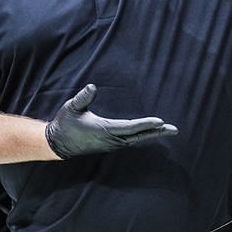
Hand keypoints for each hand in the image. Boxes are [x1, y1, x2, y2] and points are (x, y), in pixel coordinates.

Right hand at [45, 84, 177, 158]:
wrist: (57, 143)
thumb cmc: (65, 123)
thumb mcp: (72, 107)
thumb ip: (83, 98)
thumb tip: (92, 86)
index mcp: (104, 130)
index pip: (130, 128)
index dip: (146, 124)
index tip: (160, 121)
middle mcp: (111, 139)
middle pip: (138, 136)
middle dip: (156, 132)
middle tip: (174, 129)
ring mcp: (111, 144)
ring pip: (135, 139)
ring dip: (151, 134)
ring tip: (166, 129)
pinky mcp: (109, 144)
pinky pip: (130, 141)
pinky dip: (142, 136)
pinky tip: (149, 132)